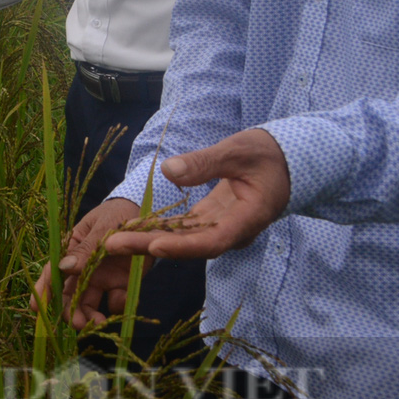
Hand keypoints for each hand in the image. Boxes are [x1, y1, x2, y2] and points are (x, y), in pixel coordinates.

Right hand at [41, 197, 140, 327]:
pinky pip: (115, 301)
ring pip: (88, 302)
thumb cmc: (116, 214)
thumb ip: (86, 249)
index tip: (37, 307)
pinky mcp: (121, 284)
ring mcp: (101, 277)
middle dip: (69, 311)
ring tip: (99, 323)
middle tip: (77, 323)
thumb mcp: (102, 227)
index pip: (54, 271)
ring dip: (90, 316)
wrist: (146, 213)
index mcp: (72, 250)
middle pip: (69, 293)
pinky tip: (121, 297)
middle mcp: (83, 268)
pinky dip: (118, 304)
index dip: (45, 290)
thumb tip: (64, 267)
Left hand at [104, 128, 291, 261]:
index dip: (183, 246)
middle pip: (190, 246)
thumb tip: (168, 171)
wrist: (287, 163)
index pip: (213, 241)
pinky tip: (131, 230)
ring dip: (148, 241)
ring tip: (112, 241)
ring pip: (183, 240)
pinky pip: (183, 230)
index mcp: (248, 218)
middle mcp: (233, 232)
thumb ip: (205, 162)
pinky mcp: (211, 221)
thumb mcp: (238, 151)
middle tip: (111, 245)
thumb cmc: (267, 154)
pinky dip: (158, 230)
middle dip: (150, 246)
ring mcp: (222, 229)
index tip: (154, 246)